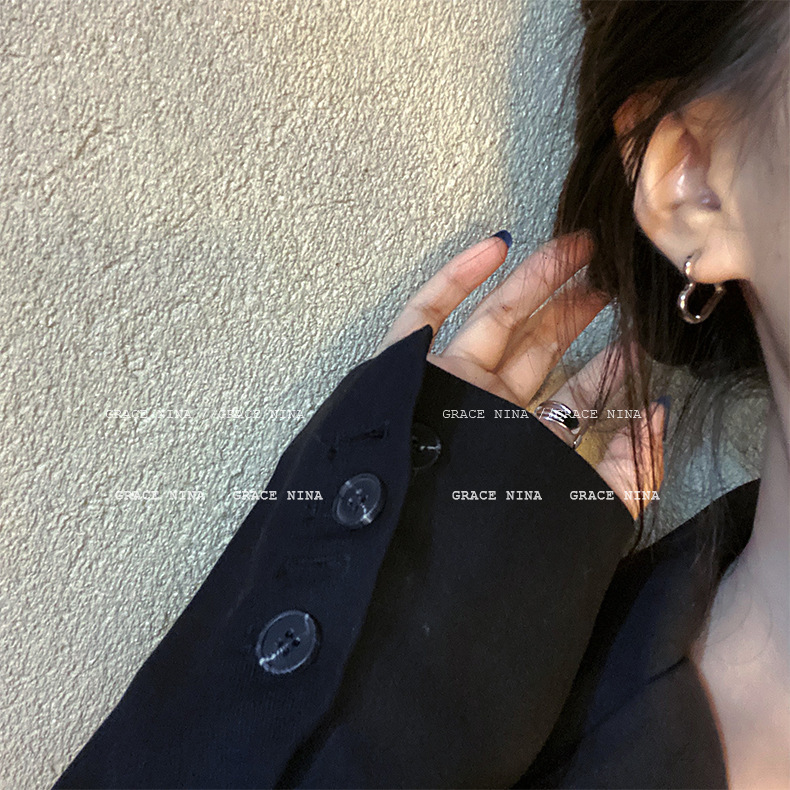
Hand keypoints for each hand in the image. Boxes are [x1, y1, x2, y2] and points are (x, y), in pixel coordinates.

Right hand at [372, 231, 665, 518]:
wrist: (411, 544)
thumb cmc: (495, 530)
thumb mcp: (586, 508)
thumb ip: (634, 469)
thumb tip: (658, 411)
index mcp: (523, 443)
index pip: (572, 397)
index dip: (606, 368)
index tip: (638, 338)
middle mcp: (486, 411)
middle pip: (536, 349)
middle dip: (575, 313)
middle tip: (610, 281)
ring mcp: (447, 384)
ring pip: (492, 319)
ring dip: (533, 281)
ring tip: (578, 249)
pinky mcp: (407, 366)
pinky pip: (426, 312)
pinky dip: (456, 277)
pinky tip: (497, 245)